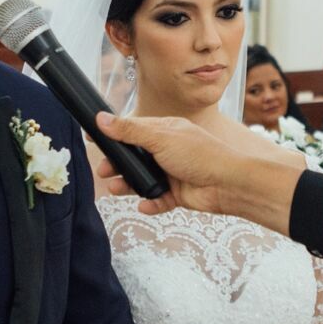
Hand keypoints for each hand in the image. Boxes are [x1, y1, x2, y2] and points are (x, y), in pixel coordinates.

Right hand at [95, 112, 303, 231]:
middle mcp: (168, 151)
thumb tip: (102, 118)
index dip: (114, 136)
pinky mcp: (177, 194)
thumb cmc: (201, 155)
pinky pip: (157, 200)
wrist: (228, 184)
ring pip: (142, 180)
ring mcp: (172, 173)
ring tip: (116, 189)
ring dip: (129, 185)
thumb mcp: (161, 138)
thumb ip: (130, 130)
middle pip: (135, 157)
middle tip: (104, 170)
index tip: (95, 140)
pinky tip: (144, 205)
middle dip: (118, 165)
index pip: (134, 130)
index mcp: (166, 131)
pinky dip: (150, 203)